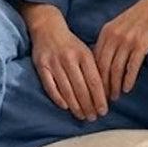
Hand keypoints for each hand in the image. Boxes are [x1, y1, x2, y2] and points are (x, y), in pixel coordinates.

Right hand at [24, 6, 108, 120]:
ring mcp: (54, 62)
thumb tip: (106, 92)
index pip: (94, 81)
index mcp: (84, 55)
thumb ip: (94, 68)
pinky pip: (50, 86)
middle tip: (93, 118)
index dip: (99, 98)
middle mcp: (69, 58)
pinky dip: (58, 98)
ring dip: (75, 106)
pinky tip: (65, 107)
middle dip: (88, 105)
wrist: (47, 28)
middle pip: (81, 88)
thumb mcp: (85, 51)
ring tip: (81, 116)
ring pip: (66, 90)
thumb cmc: (71, 44)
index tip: (103, 111)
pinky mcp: (41, 66)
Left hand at [92, 0, 147, 99]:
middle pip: (102, 67)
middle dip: (102, 85)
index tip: (94, 89)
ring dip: (115, 85)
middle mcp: (113, 37)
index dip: (93, 76)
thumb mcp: (120, 25)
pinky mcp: (141, 45)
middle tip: (103, 98)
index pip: (95, 59)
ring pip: (116, 69)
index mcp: (105, 32)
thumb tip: (102, 59)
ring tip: (115, 96)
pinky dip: (128, 80)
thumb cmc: (141, 17)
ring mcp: (127, 41)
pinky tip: (127, 88)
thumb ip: (110, 40)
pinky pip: (131, 67)